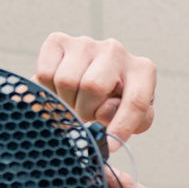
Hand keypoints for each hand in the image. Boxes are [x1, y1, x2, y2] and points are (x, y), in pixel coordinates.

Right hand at [35, 33, 156, 142]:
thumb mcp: (133, 118)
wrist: (93, 77)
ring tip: (75, 103)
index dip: (120, 127)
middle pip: (92, 87)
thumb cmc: (118, 103)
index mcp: (142, 70)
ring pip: (66, 81)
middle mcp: (116, 50)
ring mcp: (86, 43)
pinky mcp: (58, 40)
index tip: (109, 146)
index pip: (135, 102)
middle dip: (86, 111)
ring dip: (67, 102)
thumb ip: (127, 125)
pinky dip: (48, 91)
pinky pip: (45, 73)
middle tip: (86, 116)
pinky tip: (61, 92)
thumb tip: (103, 133)